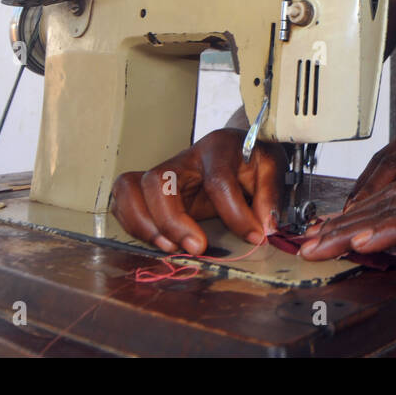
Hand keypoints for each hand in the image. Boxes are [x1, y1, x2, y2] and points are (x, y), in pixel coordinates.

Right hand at [110, 128, 285, 254]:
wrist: (235, 147)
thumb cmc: (250, 158)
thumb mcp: (272, 167)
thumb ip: (270, 194)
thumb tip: (265, 227)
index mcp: (217, 148)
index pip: (218, 180)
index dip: (235, 213)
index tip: (254, 236)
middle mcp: (184, 158)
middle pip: (159, 180)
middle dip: (172, 220)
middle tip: (196, 248)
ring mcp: (163, 172)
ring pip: (130, 187)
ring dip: (143, 223)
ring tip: (169, 247)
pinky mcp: (149, 188)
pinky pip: (123, 200)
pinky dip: (132, 223)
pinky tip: (158, 241)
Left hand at [302, 160, 395, 277]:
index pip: (390, 188)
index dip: (354, 210)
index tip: (327, 229)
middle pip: (381, 199)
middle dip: (339, 224)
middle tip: (307, 243)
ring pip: (389, 210)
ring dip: (348, 231)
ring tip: (317, 247)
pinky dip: (385, 232)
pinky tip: (362, 241)